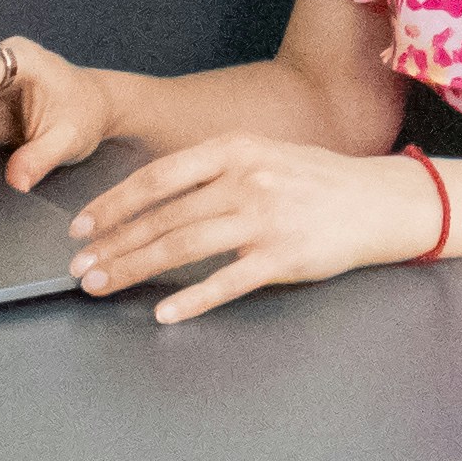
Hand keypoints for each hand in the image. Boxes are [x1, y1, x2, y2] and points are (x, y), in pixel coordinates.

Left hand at [67, 135, 437, 323]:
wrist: (380, 200)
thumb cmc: (316, 180)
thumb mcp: (263, 154)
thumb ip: (213, 170)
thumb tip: (153, 195)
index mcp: (235, 149)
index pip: (158, 177)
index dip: (114, 202)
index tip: (82, 226)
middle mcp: (246, 179)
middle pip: (163, 217)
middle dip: (113, 244)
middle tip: (81, 268)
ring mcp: (265, 218)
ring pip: (183, 246)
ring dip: (135, 268)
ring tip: (104, 285)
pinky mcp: (284, 257)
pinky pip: (227, 282)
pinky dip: (191, 298)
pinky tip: (164, 311)